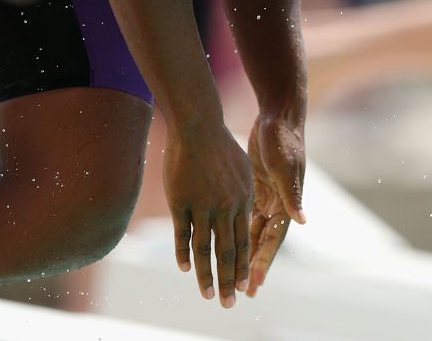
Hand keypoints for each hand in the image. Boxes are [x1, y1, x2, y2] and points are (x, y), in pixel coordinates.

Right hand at [164, 125, 252, 307]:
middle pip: (228, 251)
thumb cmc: (222, 146)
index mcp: (243, 201)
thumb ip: (244, 194)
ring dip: (206, 275)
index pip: (245, 242)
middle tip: (228, 304)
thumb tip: (250, 210)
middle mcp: (226, 207)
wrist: (199, 126)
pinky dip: (183, 254)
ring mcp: (203, 205)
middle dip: (229, 281)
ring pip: (205, 249)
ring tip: (207, 295)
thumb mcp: (243, 170)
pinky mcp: (182, 201)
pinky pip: (183, 234)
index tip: (244, 287)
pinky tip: (185, 270)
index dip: (244, 266)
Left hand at [245, 115, 305, 296]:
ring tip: (230, 275)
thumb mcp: (286, 167)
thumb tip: (302, 220)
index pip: (274, 240)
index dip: (263, 262)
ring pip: (250, 231)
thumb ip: (292, 194)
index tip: (254, 283)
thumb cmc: (284, 140)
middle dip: (251, 265)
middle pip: (261, 242)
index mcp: (286, 202)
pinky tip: (221, 244)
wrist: (277, 116)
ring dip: (242, 252)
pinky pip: (242, 216)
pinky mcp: (253, 188)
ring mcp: (265, 197)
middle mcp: (276, 204)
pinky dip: (233, 230)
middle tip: (240, 290)